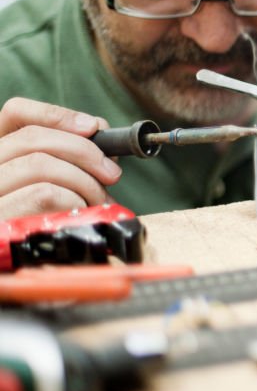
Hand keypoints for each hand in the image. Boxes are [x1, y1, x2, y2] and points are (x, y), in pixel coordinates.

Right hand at [0, 98, 120, 218]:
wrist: (20, 276)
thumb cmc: (47, 228)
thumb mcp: (57, 189)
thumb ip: (69, 160)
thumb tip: (98, 131)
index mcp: (2, 159)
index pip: (15, 114)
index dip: (57, 114)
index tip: (93, 126)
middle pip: (33, 138)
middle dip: (85, 151)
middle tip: (111, 173)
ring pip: (42, 165)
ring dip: (84, 183)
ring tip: (95, 203)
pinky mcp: (0, 218)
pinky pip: (46, 194)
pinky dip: (75, 203)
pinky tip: (79, 217)